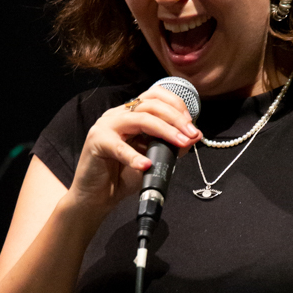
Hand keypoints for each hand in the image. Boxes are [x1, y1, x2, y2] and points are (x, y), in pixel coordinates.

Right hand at [67, 90, 200, 217]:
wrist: (97, 197)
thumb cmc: (123, 176)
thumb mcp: (154, 159)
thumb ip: (171, 147)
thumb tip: (195, 135)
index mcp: (131, 113)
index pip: (155, 96)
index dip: (176, 105)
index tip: (191, 124)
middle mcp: (118, 114)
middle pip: (150, 104)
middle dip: (176, 118)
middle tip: (191, 134)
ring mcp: (105, 126)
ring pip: (139, 118)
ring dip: (165, 130)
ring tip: (180, 143)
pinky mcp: (97, 142)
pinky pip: (119, 147)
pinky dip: (135, 156)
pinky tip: (146, 165)